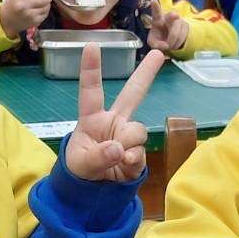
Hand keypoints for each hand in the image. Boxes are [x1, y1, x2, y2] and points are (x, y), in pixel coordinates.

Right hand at [0, 0, 53, 37]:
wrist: (6, 19)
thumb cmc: (14, 0)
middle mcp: (23, 5)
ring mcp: (29, 15)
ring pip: (47, 6)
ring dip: (46, 3)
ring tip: (39, 2)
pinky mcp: (34, 22)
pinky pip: (46, 13)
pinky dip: (44, 10)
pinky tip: (38, 9)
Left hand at [64, 43, 165, 182]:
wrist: (93, 192)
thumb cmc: (81, 168)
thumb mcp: (80, 164)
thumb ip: (98, 156)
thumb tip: (119, 148)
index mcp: (92, 118)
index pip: (91, 91)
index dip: (91, 69)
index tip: (91, 45)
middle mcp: (114, 121)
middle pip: (133, 93)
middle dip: (146, 73)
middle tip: (158, 52)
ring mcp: (128, 136)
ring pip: (138, 130)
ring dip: (128, 145)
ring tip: (115, 158)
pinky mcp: (138, 152)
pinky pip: (141, 151)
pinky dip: (132, 160)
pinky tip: (124, 165)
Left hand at [145, 0, 189, 51]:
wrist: (170, 40)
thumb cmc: (159, 38)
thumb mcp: (154, 43)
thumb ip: (156, 45)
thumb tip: (166, 46)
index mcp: (158, 19)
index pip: (156, 12)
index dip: (155, 7)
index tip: (153, 0)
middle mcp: (168, 17)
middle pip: (172, 16)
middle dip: (173, 16)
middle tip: (175, 16)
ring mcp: (178, 20)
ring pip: (176, 33)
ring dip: (172, 43)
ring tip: (169, 46)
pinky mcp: (186, 26)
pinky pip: (182, 37)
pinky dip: (177, 44)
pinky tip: (174, 45)